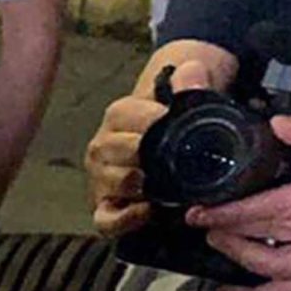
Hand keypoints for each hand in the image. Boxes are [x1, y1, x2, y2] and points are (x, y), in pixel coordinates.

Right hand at [86, 89, 177, 238]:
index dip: (154, 120)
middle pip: (120, 150)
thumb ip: (189, 83)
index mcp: (118, 116)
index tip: (179, 125)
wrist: (165, 151)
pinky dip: (126, 217)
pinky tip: (148, 209)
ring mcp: (100, 179)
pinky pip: (106, 220)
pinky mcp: (103, 208)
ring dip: (144, 184)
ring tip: (171, 183)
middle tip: (181, 158)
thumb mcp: (184, 98)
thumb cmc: (173, 126)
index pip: (127, 115)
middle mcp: (101, 147)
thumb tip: (191, 71)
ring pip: (116, 182)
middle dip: (151, 155)